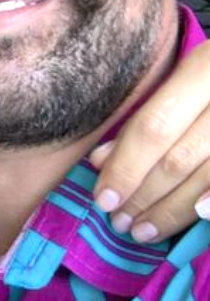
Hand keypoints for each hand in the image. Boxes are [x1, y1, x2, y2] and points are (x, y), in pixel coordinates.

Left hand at [89, 40, 209, 241]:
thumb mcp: (189, 78)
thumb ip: (150, 116)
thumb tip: (101, 160)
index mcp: (207, 69)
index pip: (155, 127)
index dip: (126, 166)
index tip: (102, 198)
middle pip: (180, 157)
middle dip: (144, 195)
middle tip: (117, 222)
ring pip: (208, 176)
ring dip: (173, 210)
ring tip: (142, 231)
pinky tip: (200, 217)